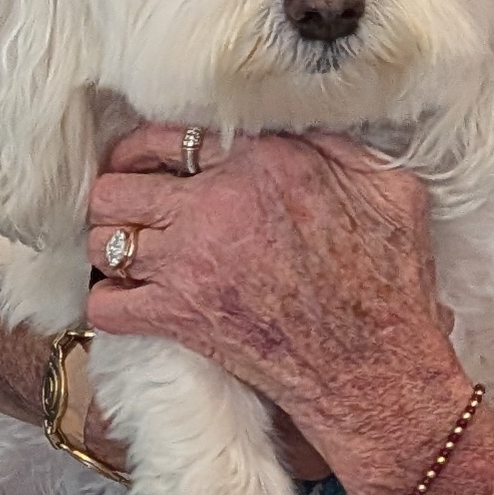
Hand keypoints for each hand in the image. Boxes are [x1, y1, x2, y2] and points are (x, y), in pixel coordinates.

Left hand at [81, 129, 464, 476]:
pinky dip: (108, 305)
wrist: (375, 367)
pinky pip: (106, 305)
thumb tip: (300, 128)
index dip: (145, 150)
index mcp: (260, 163)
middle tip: (128, 210)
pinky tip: (129, 301)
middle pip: (116, 186)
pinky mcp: (179, 318)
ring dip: (110, 248)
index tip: (144, 164)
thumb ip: (335, 147)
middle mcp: (214, 205)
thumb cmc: (390, 281)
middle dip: (117, 196)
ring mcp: (189, 264)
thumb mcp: (386, 189)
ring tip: (128, 254)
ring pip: (103, 241)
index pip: (165, 136)